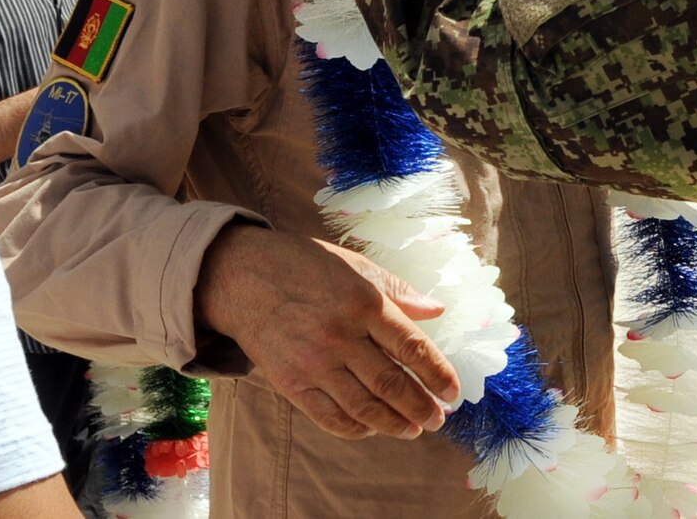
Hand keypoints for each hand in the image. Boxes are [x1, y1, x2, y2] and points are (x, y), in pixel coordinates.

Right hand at [195, 226, 458, 440]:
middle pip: (391, 383)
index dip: (438, 374)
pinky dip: (354, 428)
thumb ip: (398, 291)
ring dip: (393, 423)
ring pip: (363, 405)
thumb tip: (437, 311)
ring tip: (413, 430)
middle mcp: (341, 336)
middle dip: (420, 406)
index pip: (412, 347)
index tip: (453, 392)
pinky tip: (372, 429)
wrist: (243, 277)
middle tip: (438, 420)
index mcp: (365, 303)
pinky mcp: (289, 382)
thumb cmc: (306, 266)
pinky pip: (327, 416)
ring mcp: (313, 363)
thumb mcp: (357, 266)